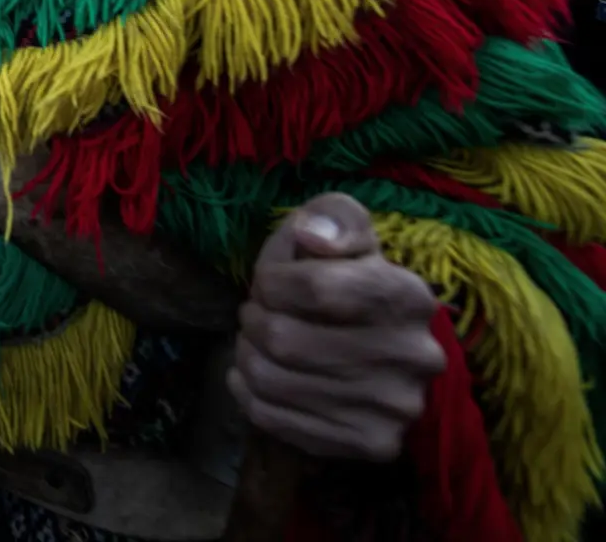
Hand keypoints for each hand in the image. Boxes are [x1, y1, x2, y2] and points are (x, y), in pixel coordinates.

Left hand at [229, 192, 443, 461]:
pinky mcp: (373, 444)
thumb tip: (310, 236)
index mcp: (409, 295)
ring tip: (256, 343)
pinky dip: (248, 393)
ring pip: (272, 380)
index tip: (270, 282)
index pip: (314, 287)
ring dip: (246, 355)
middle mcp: (414, 356)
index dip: (272, 281)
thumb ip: (332, 218)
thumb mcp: (348, 233)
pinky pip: (275, 420)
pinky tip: (254, 376)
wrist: (388, 356)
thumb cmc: (351, 280)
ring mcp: (396, 407)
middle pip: (284, 339)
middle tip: (258, 315)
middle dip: (253, 320)